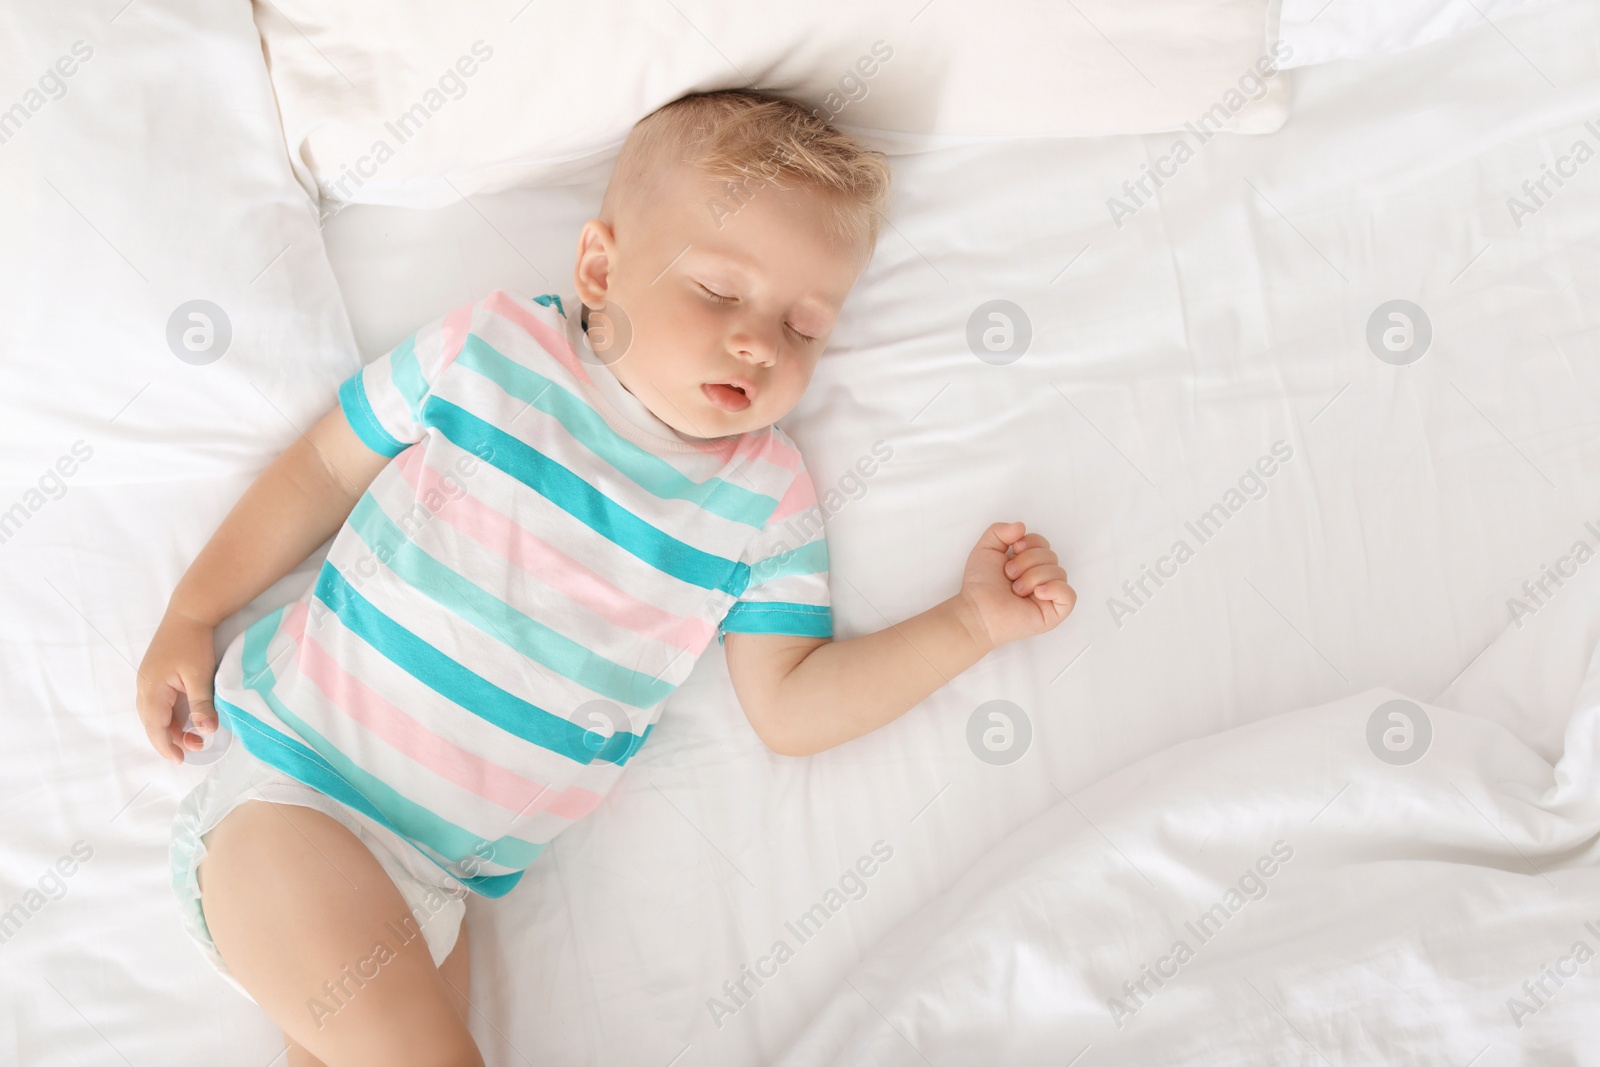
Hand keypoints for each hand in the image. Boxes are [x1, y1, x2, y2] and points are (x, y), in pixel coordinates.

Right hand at [135, 606, 218, 763]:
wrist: (189, 613)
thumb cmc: (193, 643)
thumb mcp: (200, 676)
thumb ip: (201, 705)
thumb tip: (207, 731)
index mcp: (151, 689)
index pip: (155, 727)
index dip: (166, 746)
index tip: (180, 760)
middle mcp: (144, 687)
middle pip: (152, 723)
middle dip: (171, 739)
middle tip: (196, 747)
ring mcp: (148, 681)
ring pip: (155, 714)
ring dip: (171, 727)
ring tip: (195, 736)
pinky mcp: (155, 675)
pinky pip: (159, 703)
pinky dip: (170, 715)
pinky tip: (186, 718)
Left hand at [956, 521, 1075, 650]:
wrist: (976, 611)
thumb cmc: (980, 586)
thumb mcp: (986, 548)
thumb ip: (1000, 530)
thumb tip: (1022, 526)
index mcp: (1029, 564)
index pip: (1043, 543)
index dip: (1029, 543)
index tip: (1012, 551)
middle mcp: (1041, 578)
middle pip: (1051, 555)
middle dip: (1027, 562)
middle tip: (1009, 575)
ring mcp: (1049, 595)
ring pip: (1059, 572)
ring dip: (1032, 577)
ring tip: (1016, 590)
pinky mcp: (1054, 613)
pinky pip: (1069, 595)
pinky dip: (1054, 589)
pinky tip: (1037, 593)